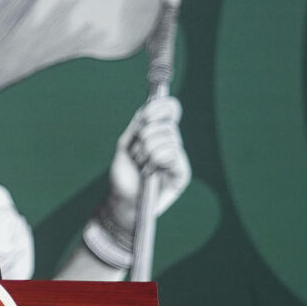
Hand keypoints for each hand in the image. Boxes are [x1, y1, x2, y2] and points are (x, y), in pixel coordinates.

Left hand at [106, 96, 190, 232]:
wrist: (123, 200)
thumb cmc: (124, 174)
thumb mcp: (127, 145)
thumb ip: (138, 125)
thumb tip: (150, 105)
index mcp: (159, 133)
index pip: (171, 110)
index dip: (161, 107)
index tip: (145, 115)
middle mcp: (172, 143)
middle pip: (166, 124)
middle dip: (143, 138)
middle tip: (136, 156)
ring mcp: (179, 158)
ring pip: (168, 137)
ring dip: (146, 152)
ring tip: (141, 166)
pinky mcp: (182, 173)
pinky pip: (172, 153)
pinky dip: (156, 160)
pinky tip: (150, 172)